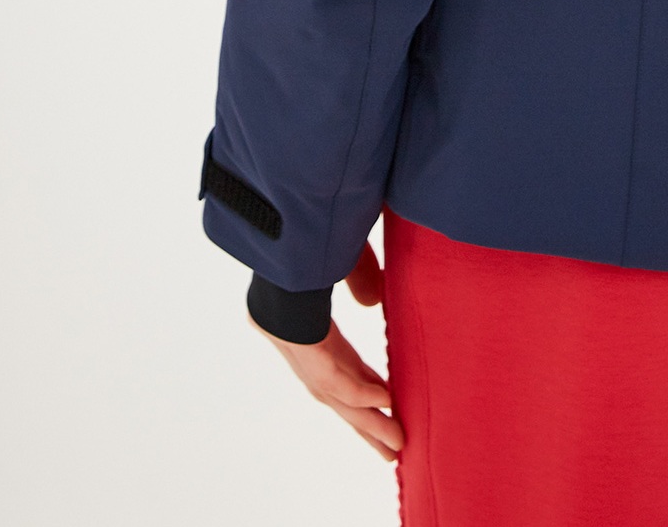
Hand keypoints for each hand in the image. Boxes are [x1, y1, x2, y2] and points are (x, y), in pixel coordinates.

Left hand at [252, 244, 402, 460]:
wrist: (274, 219)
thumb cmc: (305, 226)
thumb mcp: (342, 252)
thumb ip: (359, 275)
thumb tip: (373, 299)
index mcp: (302, 318)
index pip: (336, 362)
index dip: (362, 385)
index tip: (387, 403)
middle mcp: (293, 335)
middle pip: (332, 389)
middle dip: (364, 419)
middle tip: (391, 448)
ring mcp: (290, 338)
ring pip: (331, 392)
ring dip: (365, 420)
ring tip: (394, 444)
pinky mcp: (294, 336)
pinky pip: (329, 374)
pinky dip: (357, 392)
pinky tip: (382, 405)